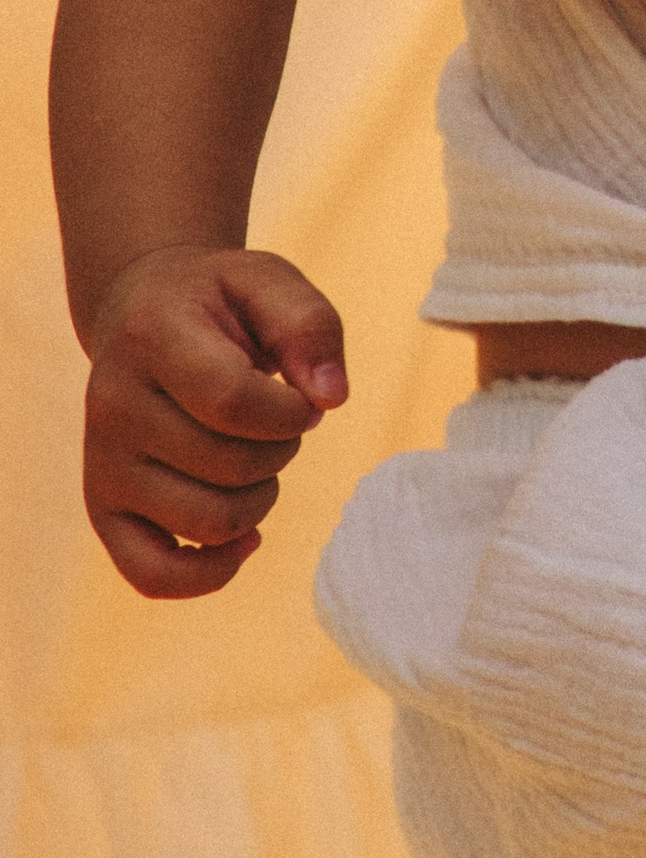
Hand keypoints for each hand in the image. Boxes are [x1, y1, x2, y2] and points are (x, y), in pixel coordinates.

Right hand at [81, 247, 346, 599]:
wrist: (142, 312)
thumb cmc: (218, 301)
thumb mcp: (269, 281)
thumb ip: (309, 326)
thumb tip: (330, 398)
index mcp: (150, 338)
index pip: (234, 402)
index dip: (291, 411)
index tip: (301, 397)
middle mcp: (112, 405)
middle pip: (230, 467)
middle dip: (282, 449)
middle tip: (278, 422)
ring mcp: (103, 464)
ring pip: (208, 523)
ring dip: (261, 499)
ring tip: (256, 458)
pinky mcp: (104, 509)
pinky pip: (153, 576)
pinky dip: (211, 572)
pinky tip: (246, 539)